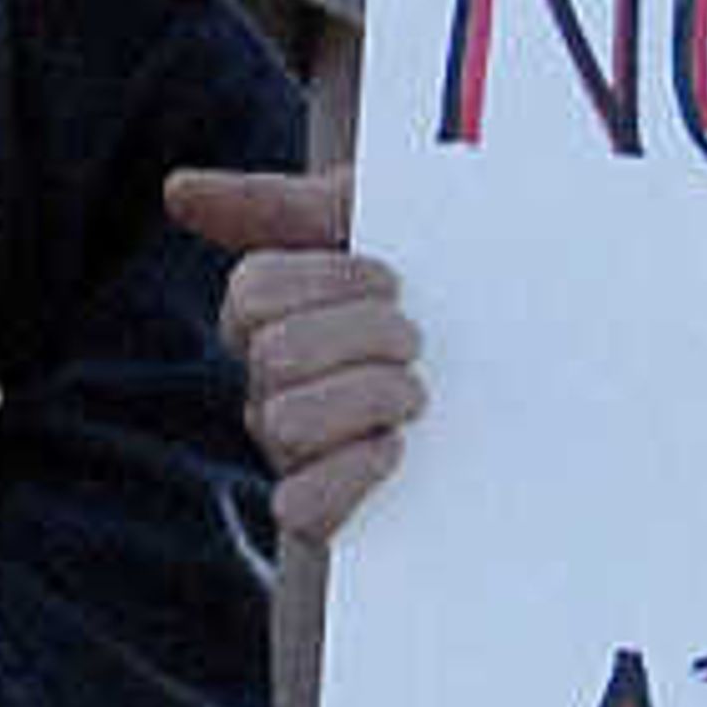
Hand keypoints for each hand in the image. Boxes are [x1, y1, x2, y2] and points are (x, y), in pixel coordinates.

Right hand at [166, 153, 422, 541]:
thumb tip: (178, 191)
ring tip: (417, 394)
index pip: (252, 291)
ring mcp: (292, 453)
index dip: (330, 280)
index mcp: (272, 318)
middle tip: (417, 340)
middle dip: (365, 336)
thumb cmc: (439, 292)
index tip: (395, 279)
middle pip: (275, 353)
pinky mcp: (324, 516)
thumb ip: (279, 206)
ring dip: (369, 398)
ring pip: (285, 422)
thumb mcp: (373, 228)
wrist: (528, 372)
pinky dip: (350, 473)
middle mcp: (270, 386)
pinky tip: (396, 447)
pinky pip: (296, 508)